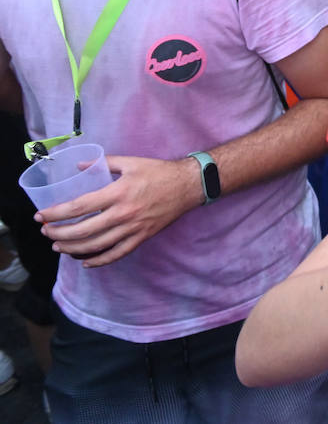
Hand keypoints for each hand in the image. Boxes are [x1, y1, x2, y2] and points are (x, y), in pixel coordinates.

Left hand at [38, 155, 202, 266]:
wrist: (188, 186)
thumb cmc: (159, 171)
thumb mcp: (131, 162)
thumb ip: (103, 163)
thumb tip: (79, 166)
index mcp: (118, 193)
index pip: (78, 207)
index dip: (56, 214)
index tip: (41, 216)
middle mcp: (123, 213)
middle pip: (83, 231)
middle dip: (58, 234)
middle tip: (46, 232)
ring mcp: (133, 228)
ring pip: (96, 246)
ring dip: (73, 249)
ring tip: (59, 246)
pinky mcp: (142, 237)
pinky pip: (117, 254)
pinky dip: (99, 261)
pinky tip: (86, 262)